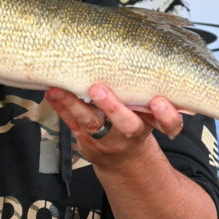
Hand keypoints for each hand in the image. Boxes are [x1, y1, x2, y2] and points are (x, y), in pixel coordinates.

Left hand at [44, 83, 183, 163]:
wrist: (122, 159)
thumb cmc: (136, 124)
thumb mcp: (150, 114)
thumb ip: (150, 97)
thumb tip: (151, 59)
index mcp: (151, 124)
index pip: (166, 124)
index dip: (166, 115)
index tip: (159, 101)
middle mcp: (130, 134)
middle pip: (126, 125)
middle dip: (112, 107)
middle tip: (98, 89)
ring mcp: (106, 139)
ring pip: (91, 123)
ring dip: (73, 105)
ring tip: (58, 89)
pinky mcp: (85, 140)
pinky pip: (72, 123)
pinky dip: (61, 107)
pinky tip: (51, 92)